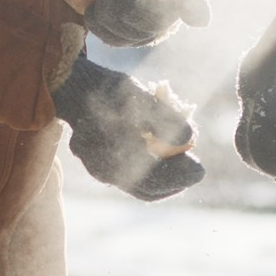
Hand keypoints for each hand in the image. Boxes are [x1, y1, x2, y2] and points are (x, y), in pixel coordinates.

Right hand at [50, 56, 203, 200]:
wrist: (74, 87)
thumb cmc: (108, 89)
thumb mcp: (138, 95)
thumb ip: (164, 116)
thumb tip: (191, 138)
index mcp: (111, 154)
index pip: (152, 178)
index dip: (180, 176)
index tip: (201, 170)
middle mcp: (102, 169)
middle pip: (147, 189)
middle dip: (176, 181)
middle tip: (196, 170)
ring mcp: (99, 170)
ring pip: (139, 188)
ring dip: (165, 180)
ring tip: (185, 165)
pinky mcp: (100, 167)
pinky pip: (131, 181)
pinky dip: (153, 175)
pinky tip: (167, 160)